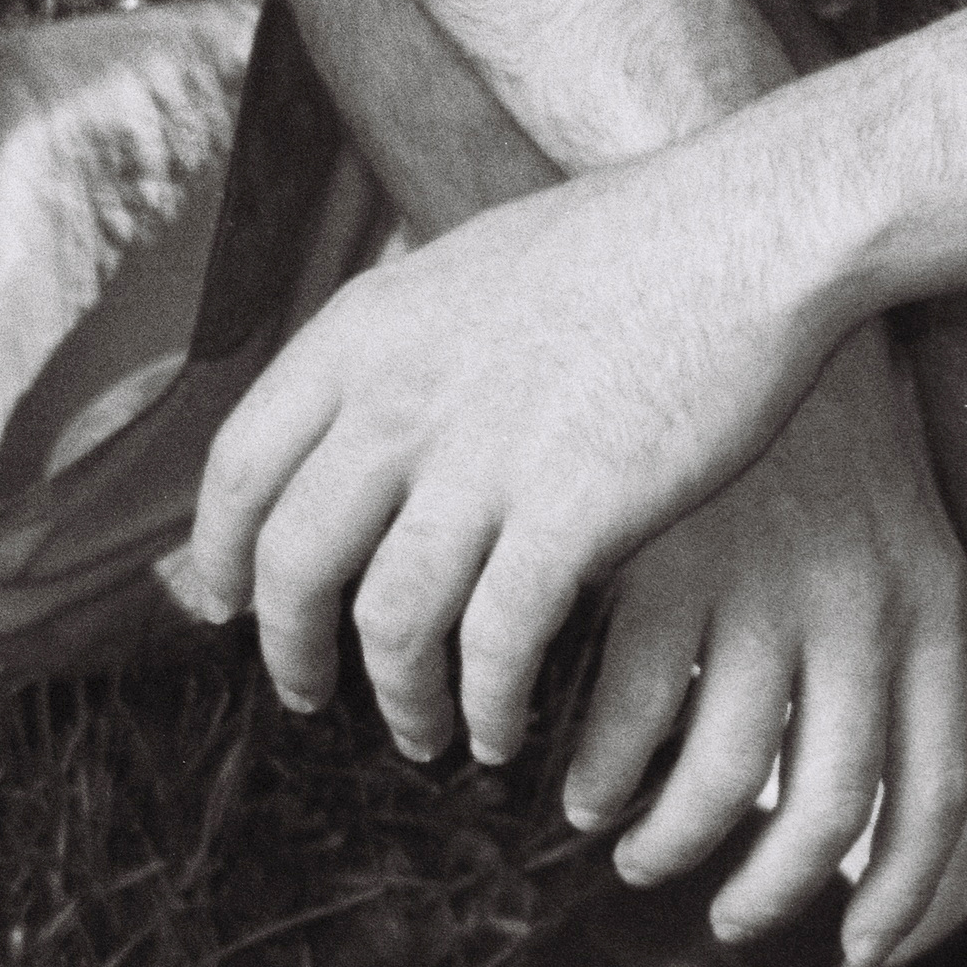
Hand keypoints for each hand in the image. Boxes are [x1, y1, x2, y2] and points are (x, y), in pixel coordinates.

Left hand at [176, 150, 853, 766]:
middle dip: (290, 648)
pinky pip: (496, 647)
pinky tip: (503, 732)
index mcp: (363, 333)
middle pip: (295, 561)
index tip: (228, 606)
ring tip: (420, 735)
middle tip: (304, 693)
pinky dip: (488, 706)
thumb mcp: (470, 267)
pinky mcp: (568, 517)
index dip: (221, 555)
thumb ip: (405, 343)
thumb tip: (369, 400)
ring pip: (389, 623)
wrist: (746, 231)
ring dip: (397, 698)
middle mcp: (399, 400)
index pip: (240, 467)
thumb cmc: (634, 243)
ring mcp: (480, 462)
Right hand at [561, 324, 966, 966]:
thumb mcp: (893, 527)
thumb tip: (879, 770)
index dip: (907, 894)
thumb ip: (891, 638)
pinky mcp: (668, 565)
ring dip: (667, 838)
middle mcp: (862, 609)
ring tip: (617, 838)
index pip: (943, 792)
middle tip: (714, 913)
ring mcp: (763, 589)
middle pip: (835, 809)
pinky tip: (570, 769)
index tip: (855, 954)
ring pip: (726, 781)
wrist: (755, 258)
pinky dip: (598, 766)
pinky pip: (629, 716)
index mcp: (932, 606)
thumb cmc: (822, 412)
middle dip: (772, 894)